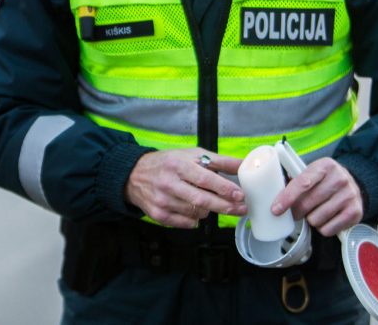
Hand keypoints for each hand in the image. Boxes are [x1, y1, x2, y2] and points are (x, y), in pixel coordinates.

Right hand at [125, 148, 246, 228]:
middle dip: (225, 206)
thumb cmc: (168, 163)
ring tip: (209, 202)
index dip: (224, 188)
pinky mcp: (158, 215)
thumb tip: (243, 164)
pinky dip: (195, 219)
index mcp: (178, 165)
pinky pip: (186, 223)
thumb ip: (219, 161)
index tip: (239, 194)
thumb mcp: (192, 154)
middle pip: (201, 200)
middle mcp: (168, 183)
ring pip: (196, 213)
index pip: (205, 179)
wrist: (134, 175)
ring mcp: (162, 201)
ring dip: (209, 210)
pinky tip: (194, 210)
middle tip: (241, 208)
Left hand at [271, 158, 362, 236]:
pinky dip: (323, 227)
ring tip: (316, 211)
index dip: (287, 197)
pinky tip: (326, 218)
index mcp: (325, 166)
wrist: (355, 185)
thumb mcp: (313, 173)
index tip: (276, 209)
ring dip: (311, 219)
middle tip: (296, 211)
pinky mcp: (355, 212)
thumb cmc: (326, 181)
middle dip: (296, 211)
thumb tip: (274, 194)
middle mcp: (339, 179)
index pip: (303, 183)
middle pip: (307, 204)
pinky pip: (327, 229)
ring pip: (315, 219)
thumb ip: (295, 180)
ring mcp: (349, 196)